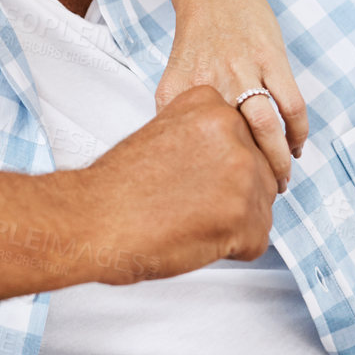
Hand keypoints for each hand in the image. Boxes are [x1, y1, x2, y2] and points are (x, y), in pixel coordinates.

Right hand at [80, 86, 278, 283]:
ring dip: (233, 222)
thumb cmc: (118, 185)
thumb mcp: (164, 133)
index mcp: (211, 104)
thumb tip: (230, 160)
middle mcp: (233, 131)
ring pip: (261, 206)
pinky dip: (232, 250)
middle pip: (259, 171)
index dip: (220, 166)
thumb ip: (204, 137)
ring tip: (190, 221)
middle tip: (191, 204)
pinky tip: (195, 238)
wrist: (93, 218)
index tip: (195, 176)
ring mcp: (242, 173)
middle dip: (232, 195)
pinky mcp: (245, 216)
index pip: (245, 139)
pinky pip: (257, 240)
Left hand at [158, 0, 308, 191]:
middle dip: (251, 177)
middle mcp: (212, 83)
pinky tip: (297, 147)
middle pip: (235, 143)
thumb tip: (183, 161)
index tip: (223, 197)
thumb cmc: (196, 40)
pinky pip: (292, 104)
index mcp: (182, 92)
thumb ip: (175, 114)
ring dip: (278, 160)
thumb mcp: (176, 78)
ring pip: (266, 128)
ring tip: (281, 180)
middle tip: (260, 197)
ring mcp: (244, 69)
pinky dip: (298, 132)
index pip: (198, 147)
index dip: (212, 178)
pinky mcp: (272, 58)